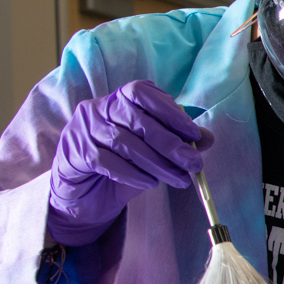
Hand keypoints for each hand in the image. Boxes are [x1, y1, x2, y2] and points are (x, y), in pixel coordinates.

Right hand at [47, 80, 210, 246]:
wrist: (83, 191)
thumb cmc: (121, 163)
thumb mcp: (152, 150)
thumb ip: (177, 139)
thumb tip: (207, 137)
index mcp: (118, 100)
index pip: (141, 93)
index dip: (170, 112)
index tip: (194, 134)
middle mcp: (97, 109)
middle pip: (137, 121)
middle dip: (171, 144)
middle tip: (194, 164)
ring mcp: (83, 130)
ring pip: (124, 143)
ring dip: (158, 163)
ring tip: (179, 179)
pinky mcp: (75, 154)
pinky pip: (106, 162)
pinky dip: (133, 173)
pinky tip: (150, 183)